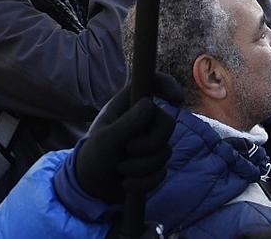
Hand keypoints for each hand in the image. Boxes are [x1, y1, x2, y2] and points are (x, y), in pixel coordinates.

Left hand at [73, 81, 175, 203]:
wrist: (93, 186)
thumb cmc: (94, 155)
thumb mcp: (106, 139)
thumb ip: (127, 123)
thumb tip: (150, 104)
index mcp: (129, 105)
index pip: (153, 84)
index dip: (168, 85)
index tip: (177, 99)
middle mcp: (144, 120)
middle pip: (168, 124)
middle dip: (150, 143)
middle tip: (128, 150)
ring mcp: (151, 142)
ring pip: (165, 152)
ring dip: (141, 166)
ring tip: (120, 168)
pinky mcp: (155, 164)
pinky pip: (162, 172)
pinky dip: (143, 181)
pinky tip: (127, 183)